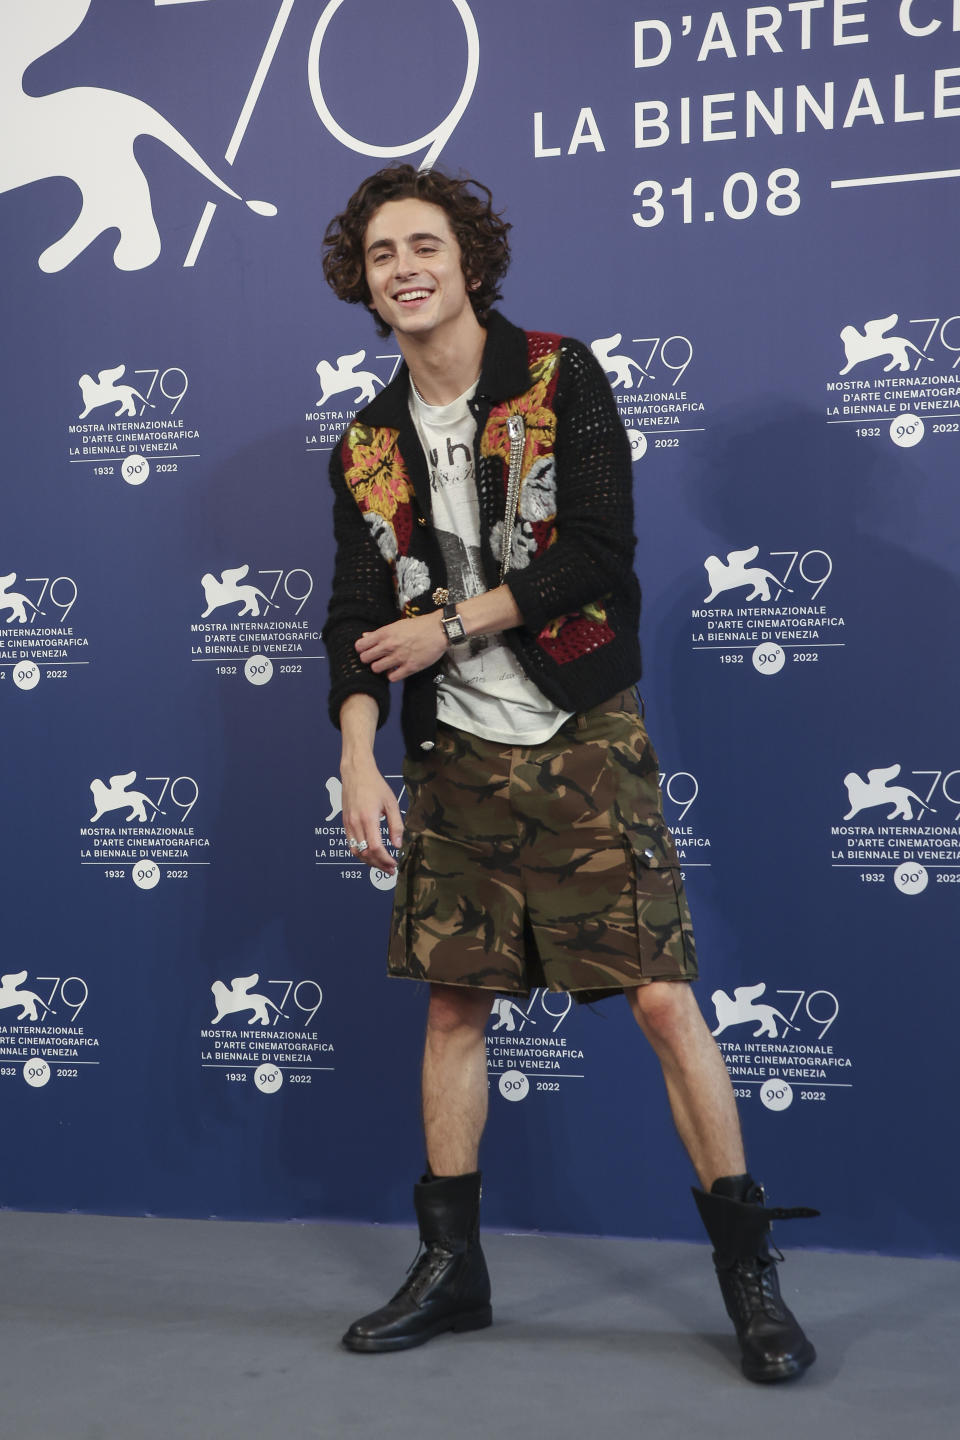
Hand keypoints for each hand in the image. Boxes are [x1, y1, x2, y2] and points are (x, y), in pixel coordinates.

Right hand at [341, 759, 403, 873]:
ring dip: (368, 861)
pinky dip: (360, 853)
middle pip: (365, 853)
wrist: (356, 772)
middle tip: (390, 869)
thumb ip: (396, 825)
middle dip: (378, 864)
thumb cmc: (375, 785)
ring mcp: (348, 824)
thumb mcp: (391, 803)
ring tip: (381, 864)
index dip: (385, 860)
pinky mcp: (345, 823)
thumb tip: (397, 844)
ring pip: (356, 851)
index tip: (394, 864)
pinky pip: (351, 844)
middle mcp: (355, 823)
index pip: (375, 848)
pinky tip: (371, 854)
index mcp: (368, 818)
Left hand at [355, 613, 445, 680]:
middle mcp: (390, 645)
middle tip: (375, 659)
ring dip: (379, 668)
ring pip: (376, 668)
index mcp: (386, 633)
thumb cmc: (419, 626)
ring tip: (386, 665)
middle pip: (366, 658)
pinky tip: (396, 671)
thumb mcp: (397, 625)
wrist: (439, 630)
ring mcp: (399, 657)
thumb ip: (380, 632)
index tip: (366, 650)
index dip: (361, 649)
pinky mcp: (410, 667)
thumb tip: (365, 636)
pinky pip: (392, 678)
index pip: (361, 645)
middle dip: (368, 659)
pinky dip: (392, 676)